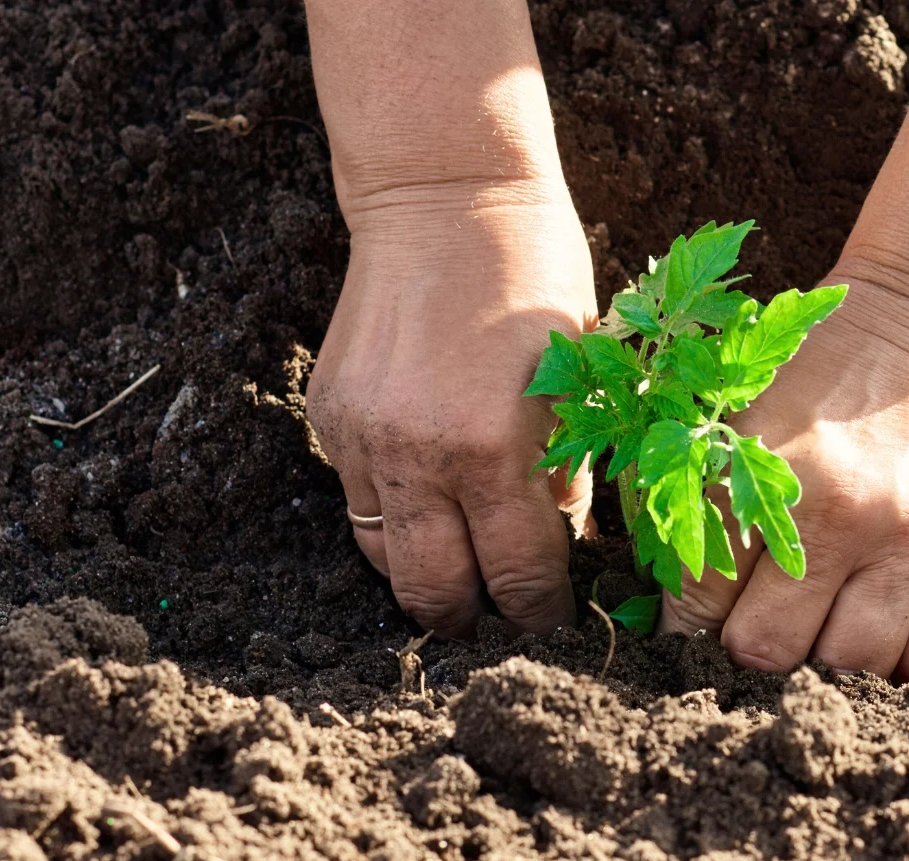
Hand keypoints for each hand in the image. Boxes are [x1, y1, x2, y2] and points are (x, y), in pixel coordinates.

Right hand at [306, 186, 596, 636]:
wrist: (446, 197)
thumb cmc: (535, 277)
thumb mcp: (580, 378)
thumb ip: (566, 472)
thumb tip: (558, 540)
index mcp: (491, 453)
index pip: (517, 576)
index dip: (540, 610)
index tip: (552, 616)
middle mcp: (415, 459)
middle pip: (434, 595)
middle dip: (473, 616)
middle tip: (500, 610)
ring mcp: (361, 440)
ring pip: (382, 557)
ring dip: (424, 571)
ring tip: (461, 562)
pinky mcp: (328, 416)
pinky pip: (355, 498)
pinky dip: (392, 513)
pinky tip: (426, 493)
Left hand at [659, 276, 908, 678]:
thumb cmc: (816, 372)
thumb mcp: (738, 412)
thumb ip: (698, 497)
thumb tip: (669, 603)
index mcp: (765, 474)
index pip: (698, 601)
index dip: (682, 631)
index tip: (688, 634)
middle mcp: (841, 516)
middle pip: (769, 649)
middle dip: (748, 652)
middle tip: (753, 630)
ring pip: (851, 666)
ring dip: (824, 663)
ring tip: (817, 633)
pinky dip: (903, 675)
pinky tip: (879, 648)